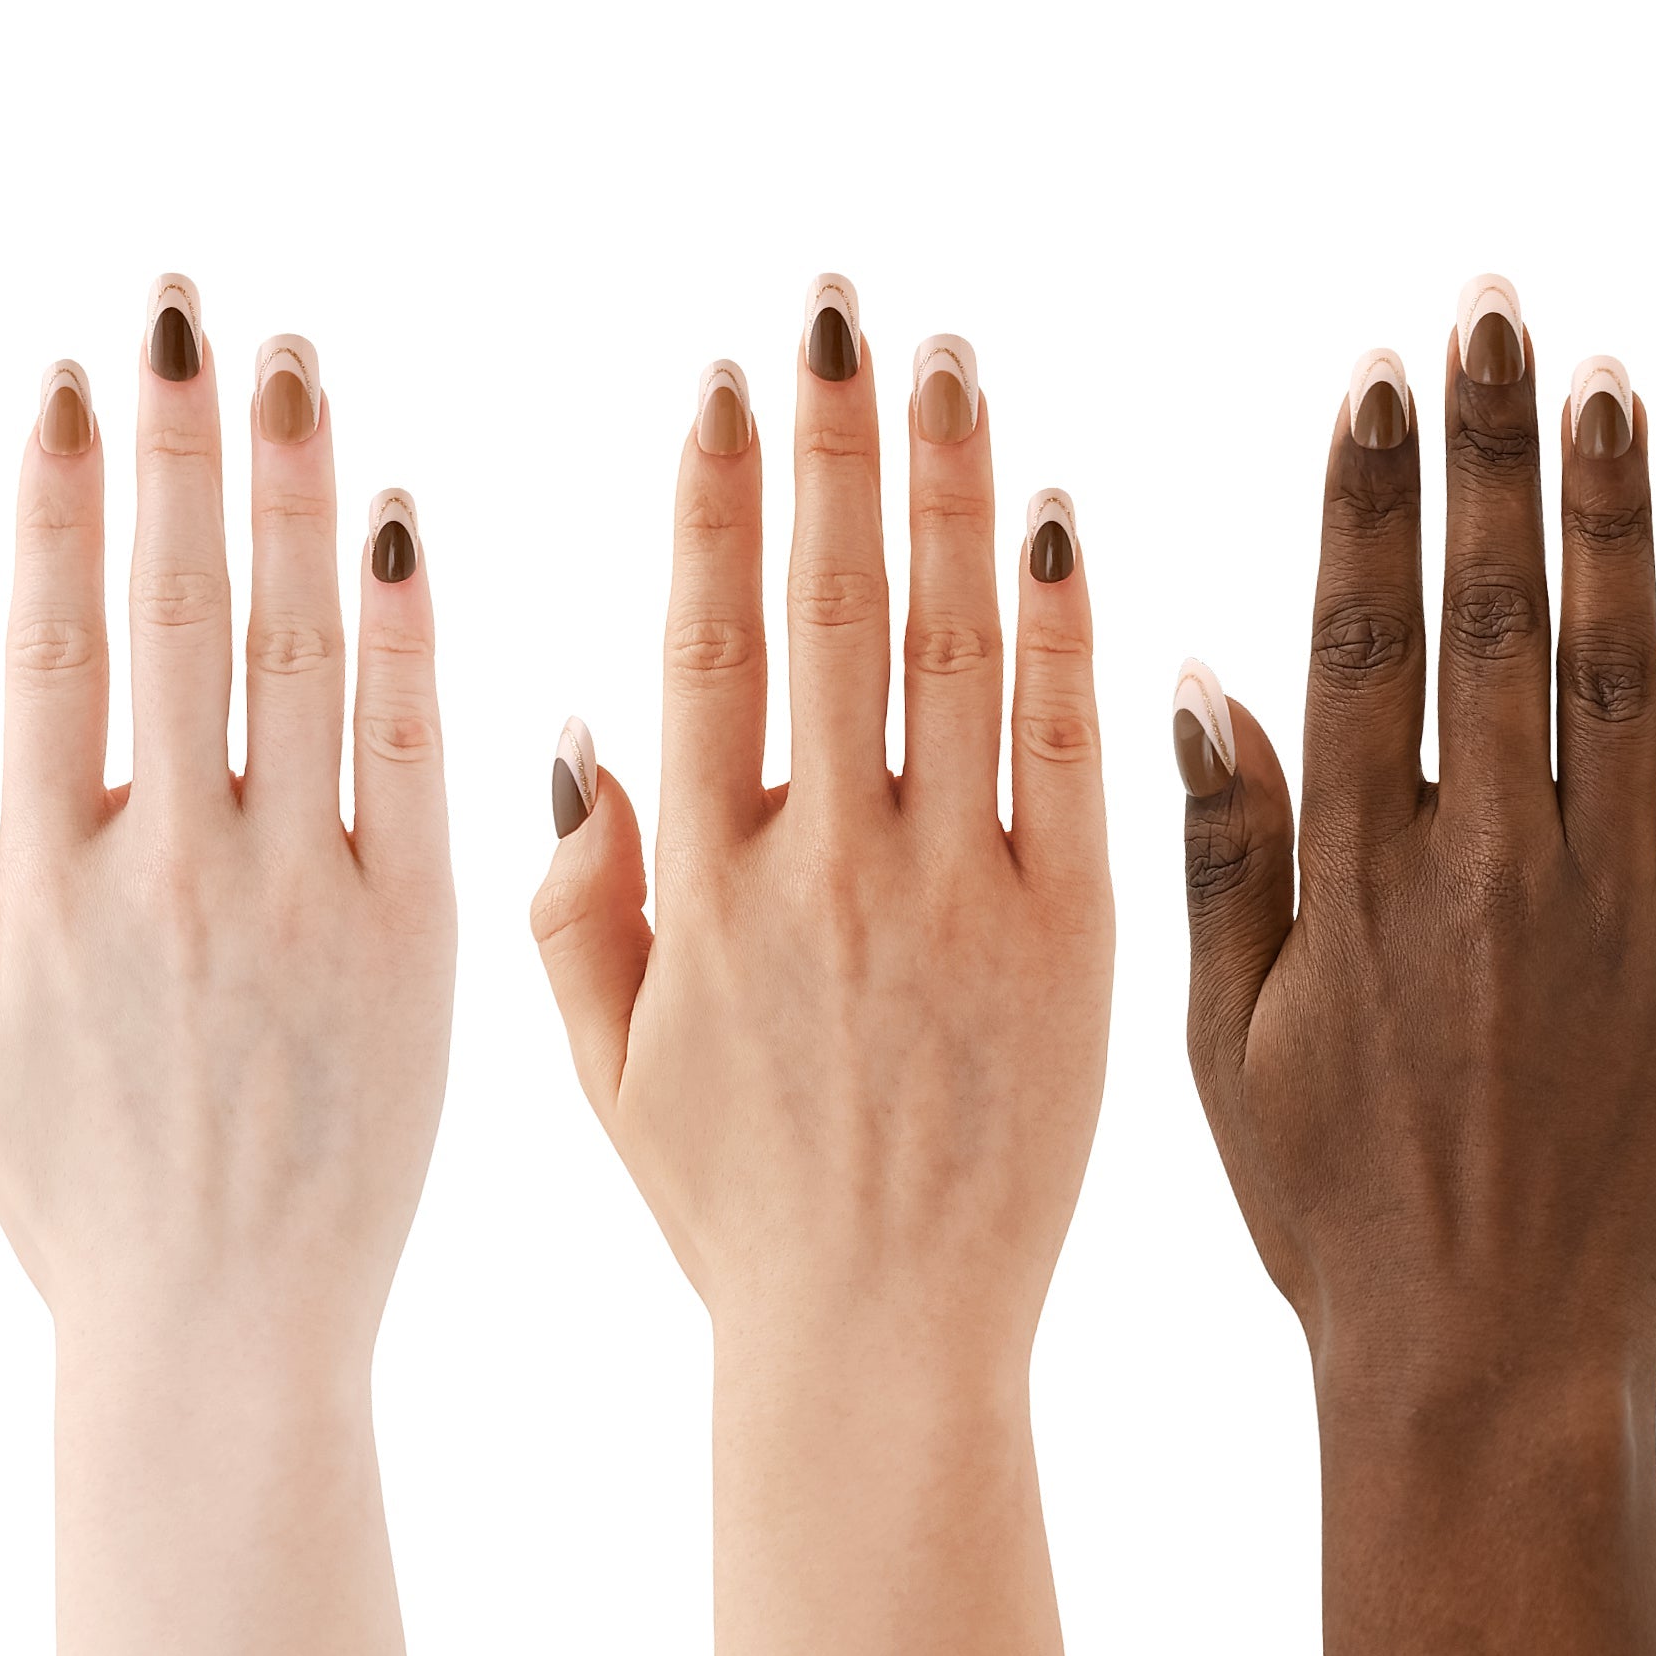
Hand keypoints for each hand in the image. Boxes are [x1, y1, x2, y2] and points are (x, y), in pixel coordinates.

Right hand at [0, 279, 454, 1655]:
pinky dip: (408, 637)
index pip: (48, 643)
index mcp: (43, 885)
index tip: (74, 378)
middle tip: (188, 308)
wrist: (225, 1335)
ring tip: (294, 369)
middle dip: (175, 449)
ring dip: (292, 499)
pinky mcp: (414, 936)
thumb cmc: (86, 1200)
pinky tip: (405, 523)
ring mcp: (297, 895)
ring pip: (293, 657)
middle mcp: (165, 867)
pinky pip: (412, 757)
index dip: (56, 500)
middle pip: (168, 613)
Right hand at [533, 280, 1114, 1655]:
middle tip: (839, 310)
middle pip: (832, 611)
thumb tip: (578, 722)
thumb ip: (578, 894)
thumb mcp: (603, 1066)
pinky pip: (1072, 758)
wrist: (882, 1345)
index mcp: (701, 889)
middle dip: (831, 444)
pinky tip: (1059, 515)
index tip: (729, 382)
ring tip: (944, 361)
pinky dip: (1066, 633)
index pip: (705, 644)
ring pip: (955, 654)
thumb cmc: (733, 1206)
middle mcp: (826, 869)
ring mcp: (961, 900)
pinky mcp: (1077, 943)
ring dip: (948, 492)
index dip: (714, 501)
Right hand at [1177, 275, 1655, 1655]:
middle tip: (1490, 312)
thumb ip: (1221, 850)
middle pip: (1493, 616)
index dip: (1369, 498)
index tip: (1374, 379)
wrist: (1492, 1365)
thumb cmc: (1330, 1204)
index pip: (1363, 640)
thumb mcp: (1223, 1040)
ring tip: (1602, 379)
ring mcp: (1620, 910)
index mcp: (1359, 880)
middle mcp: (1490, 869)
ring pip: (1616, 671)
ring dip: (1611, 515)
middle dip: (1487, 450)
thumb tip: (1197, 675)